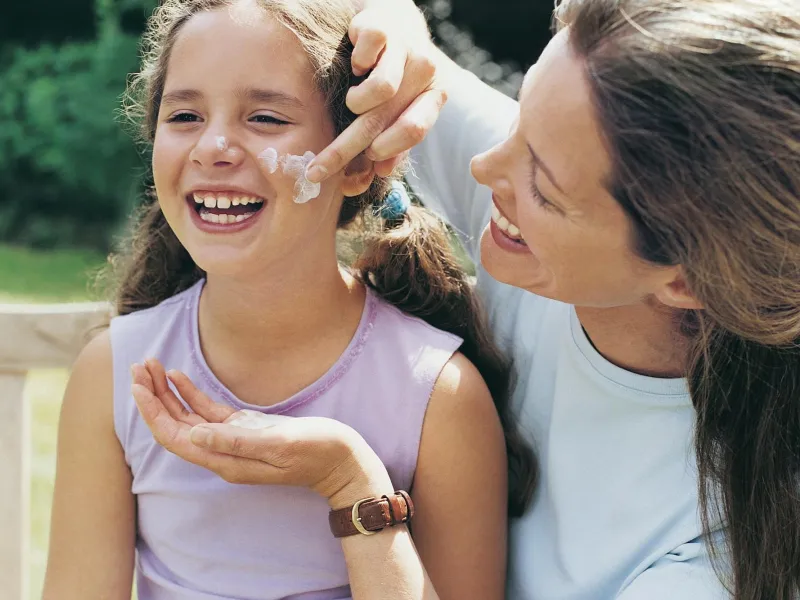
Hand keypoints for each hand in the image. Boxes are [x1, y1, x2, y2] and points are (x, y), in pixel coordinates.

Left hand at [130, 359, 392, 504]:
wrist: (344, 462)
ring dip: (167, 393)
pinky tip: (178, 376)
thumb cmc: (318, 453)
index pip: (175, 437)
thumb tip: (193, 434)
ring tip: (150, 367)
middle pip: (175, 425)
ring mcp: (234, 440)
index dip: (153, 412)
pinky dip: (190, 394)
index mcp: (226, 461)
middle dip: (153, 398)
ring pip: (188, 416)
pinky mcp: (246, 429)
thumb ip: (237, 442)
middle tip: (138, 367)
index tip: (138, 386)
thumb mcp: (279, 446)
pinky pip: (208, 411)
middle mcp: (223, 452)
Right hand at [306, 0, 445, 182]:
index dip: (387, 151)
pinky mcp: (383, 29)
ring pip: (380, 90)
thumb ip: (395, 142)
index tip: (365, 163)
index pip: (414, 131)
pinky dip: (355, 64)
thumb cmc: (398, 73)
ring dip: (357, 102)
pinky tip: (357, 64)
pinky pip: (364, 56)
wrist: (397, 20)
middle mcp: (425, 72)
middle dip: (344, 150)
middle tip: (317, 170)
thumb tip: (380, 173)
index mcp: (434, 95)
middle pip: (383, 119)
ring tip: (354, 99)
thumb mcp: (403, 106)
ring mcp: (405, 48)